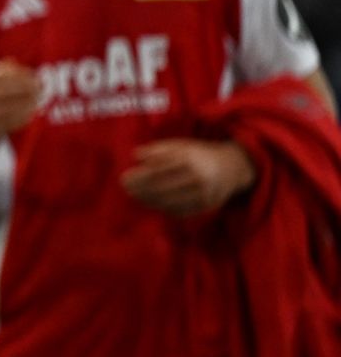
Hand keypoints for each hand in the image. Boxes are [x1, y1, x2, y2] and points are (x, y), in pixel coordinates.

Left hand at [121, 139, 255, 215]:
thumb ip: (159, 149)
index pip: (159, 170)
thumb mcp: (181, 145)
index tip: (124, 177)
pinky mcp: (206, 206)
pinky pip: (181, 210)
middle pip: (162, 187)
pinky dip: (164, 208)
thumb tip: (135, 155)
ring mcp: (203, 194)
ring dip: (149, 200)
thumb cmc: (199, 154)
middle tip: (127, 189)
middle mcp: (198, 177)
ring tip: (137, 196)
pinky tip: (153, 203)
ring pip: (170, 201)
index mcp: (191, 159)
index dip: (139, 176)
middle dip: (141, 189)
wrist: (232, 168)